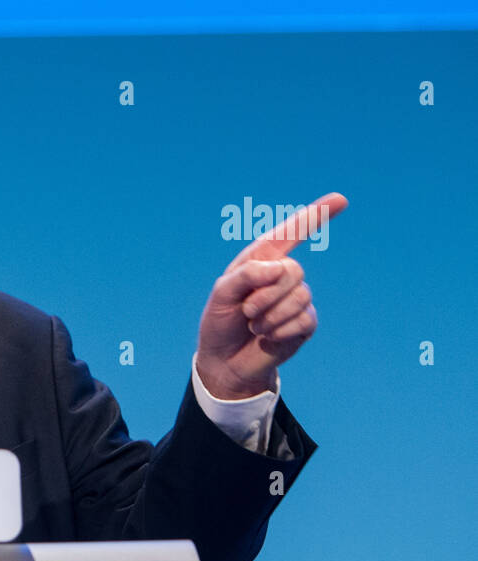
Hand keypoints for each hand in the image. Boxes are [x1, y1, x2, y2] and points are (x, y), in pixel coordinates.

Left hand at [197, 192, 346, 398]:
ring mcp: (297, 298)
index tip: (341, 199)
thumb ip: (246, 274)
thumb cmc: (220, 322)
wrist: (224, 361)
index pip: (291, 233)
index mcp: (261, 260)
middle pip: (293, 270)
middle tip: (246, 311)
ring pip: (299, 296)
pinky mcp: (305, 322)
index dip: (316, 215)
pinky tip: (268, 338)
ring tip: (255, 326)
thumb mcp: (220, 294)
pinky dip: (279, 331)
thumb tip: (279, 269)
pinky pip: (303, 319)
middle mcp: (282, 275)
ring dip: (269, 316)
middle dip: (264, 295)